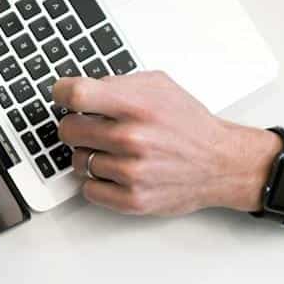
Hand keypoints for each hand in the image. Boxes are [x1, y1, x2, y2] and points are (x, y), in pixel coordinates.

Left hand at [52, 72, 281, 216]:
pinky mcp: (132, 200)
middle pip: (68, 130)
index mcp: (137, 106)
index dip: (61, 93)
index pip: (75, 95)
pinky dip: (98, 181)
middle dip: (76, 126)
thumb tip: (80, 88)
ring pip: (77, 161)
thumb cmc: (189, 125)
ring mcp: (131, 172)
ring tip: (114, 151)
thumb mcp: (159, 86)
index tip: (62, 96)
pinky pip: (88, 189)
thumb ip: (118, 83)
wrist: (221, 163)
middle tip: (92, 127)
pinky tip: (115, 171)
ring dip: (90, 155)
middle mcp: (133, 139)